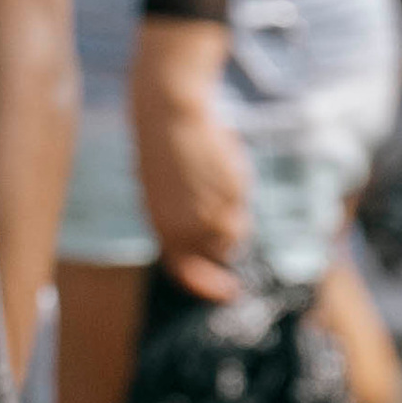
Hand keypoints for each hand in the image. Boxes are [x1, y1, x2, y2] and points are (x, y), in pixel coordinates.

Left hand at [129, 16, 246, 295]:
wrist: (169, 111)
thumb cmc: (160, 146)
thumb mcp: (159, 191)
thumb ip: (178, 220)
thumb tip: (206, 244)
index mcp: (160, 227)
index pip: (185, 271)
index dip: (207, 285)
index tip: (228, 291)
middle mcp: (186, 227)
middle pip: (220, 248)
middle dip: (224, 233)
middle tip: (222, 203)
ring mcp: (211, 210)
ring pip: (236, 226)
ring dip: (233, 208)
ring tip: (216, 175)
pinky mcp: (231, 192)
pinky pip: (242, 201)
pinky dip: (237, 186)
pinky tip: (221, 160)